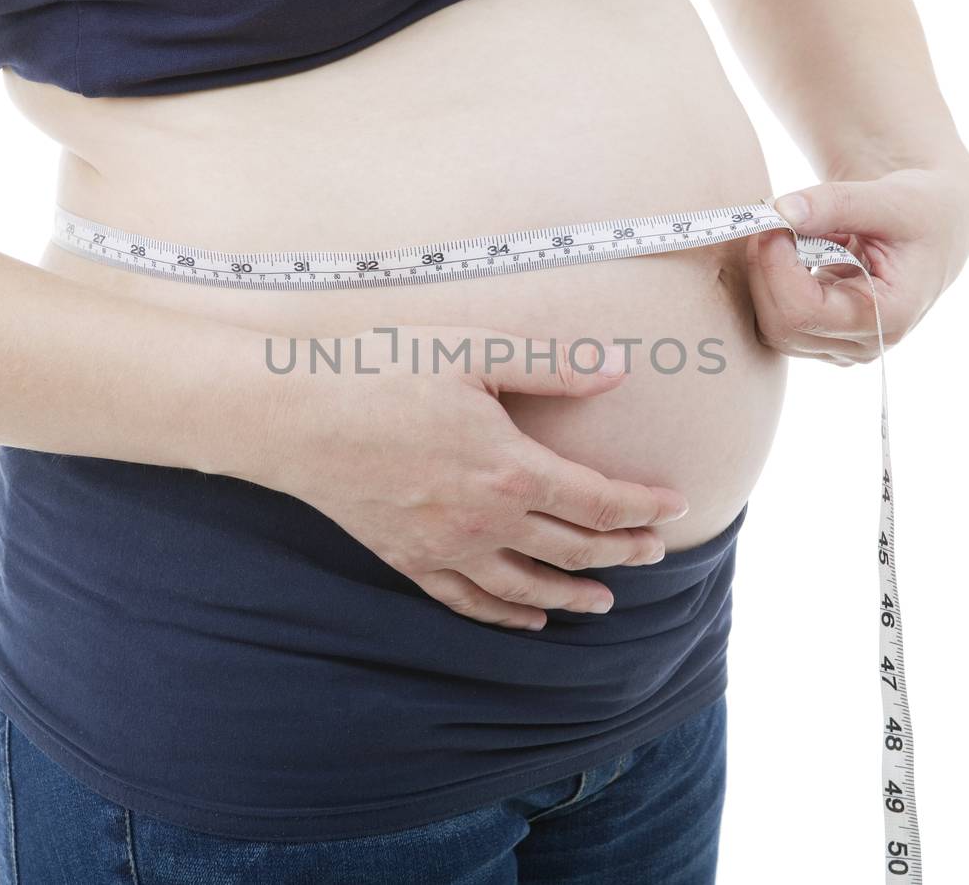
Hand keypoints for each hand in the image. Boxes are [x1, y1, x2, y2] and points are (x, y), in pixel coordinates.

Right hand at [267, 326, 688, 630]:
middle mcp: (484, 520)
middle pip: (572, 548)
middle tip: (655, 552)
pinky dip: (505, 616)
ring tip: (603, 603)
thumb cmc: (382, 370)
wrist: (292, 415)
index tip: (677, 506)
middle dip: (622, 552)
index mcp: (509, 467)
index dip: (644, 507)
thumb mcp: (473, 350)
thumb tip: (619, 373)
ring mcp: (444, 548)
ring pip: (526, 587)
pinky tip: (529, 619)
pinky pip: (468, 601)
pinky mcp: (408, 559)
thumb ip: (552, 365)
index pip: (598, 500)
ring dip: (572, 595)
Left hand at [746, 164, 968, 363]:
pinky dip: (774, 282)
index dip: (776, 266)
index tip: (773, 222)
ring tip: (794, 233)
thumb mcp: (889, 197)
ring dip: (767, 276)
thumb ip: (835, 203)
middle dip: (765, 270)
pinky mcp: (825, 339)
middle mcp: (865, 344)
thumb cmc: (920, 211)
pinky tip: (799, 252)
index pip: (806, 311)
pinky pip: (778, 319)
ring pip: (773, 326)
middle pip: (781, 325)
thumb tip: (780, 211)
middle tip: (770, 221)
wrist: (935, 227)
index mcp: (889, 316)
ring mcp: (842, 348)